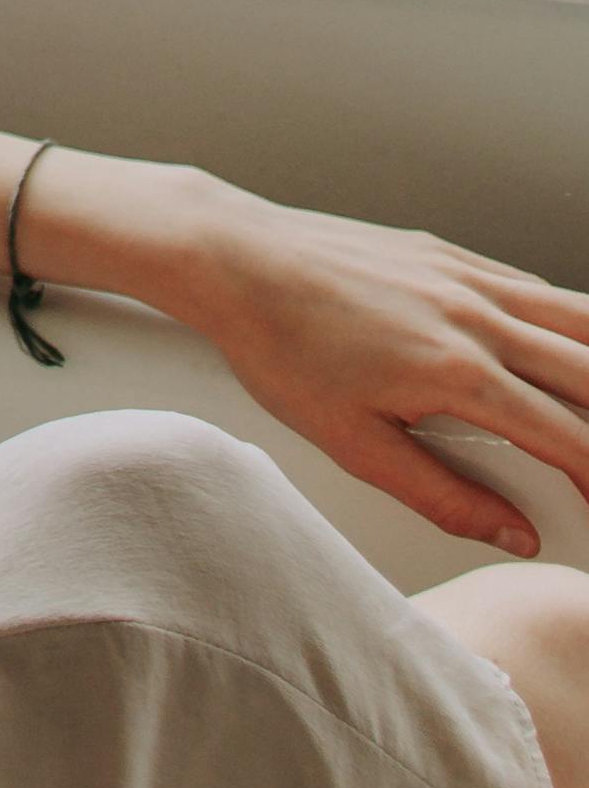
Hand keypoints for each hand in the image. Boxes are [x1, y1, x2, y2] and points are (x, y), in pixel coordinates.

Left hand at [143, 180, 588, 560]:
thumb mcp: (355, 446)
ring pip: (576, 316)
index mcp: (458, 371)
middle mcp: (475, 315)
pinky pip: (534, 288)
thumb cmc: (280, 347)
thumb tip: (515, 535)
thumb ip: (444, 498)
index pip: (567, 436)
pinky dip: (568, 322)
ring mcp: (465, 275)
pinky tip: (566, 350)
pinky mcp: (449, 252)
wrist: (232, 258)